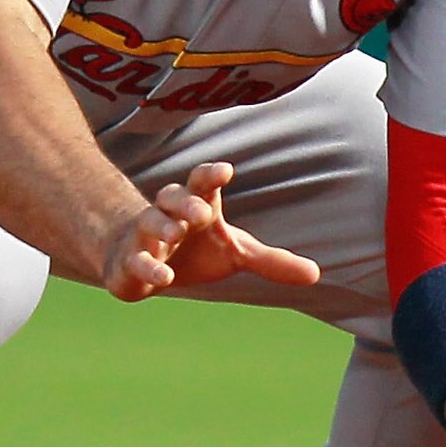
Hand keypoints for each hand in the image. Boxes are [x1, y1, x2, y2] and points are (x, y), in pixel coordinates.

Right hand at [100, 161, 320, 302]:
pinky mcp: (129, 263)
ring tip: (175, 235)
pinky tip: (164, 276)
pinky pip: (135, 260)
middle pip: (172, 196)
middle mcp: (168, 215)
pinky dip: (148, 266)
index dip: (211, 175)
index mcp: (197, 205)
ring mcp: (145, 237)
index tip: (225, 170)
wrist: (143, 262)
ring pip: (149, 222)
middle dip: (185, 201)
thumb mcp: (236, 252)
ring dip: (161, 227)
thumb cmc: (196, 249)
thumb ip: (271, 261)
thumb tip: (316, 274)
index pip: (202, 183)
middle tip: (201, 211)